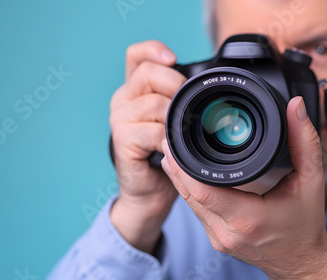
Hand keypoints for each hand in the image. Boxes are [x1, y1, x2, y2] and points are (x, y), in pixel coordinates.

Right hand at [109, 40, 186, 252]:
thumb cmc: (165, 154)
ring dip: (176, 119)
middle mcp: (123, 100)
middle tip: (189, 108)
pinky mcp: (122, 141)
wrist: (149, 191)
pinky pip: (153, 130)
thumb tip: (207, 86)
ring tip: (181, 136)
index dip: (154, 50)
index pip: (137, 55)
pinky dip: (168, 140)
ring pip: (155, 103)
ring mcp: (119, 119)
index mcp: (135, 90)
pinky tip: (171, 149)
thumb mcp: (173, 121)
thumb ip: (180, 100)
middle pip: (148, 73)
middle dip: (176, 85)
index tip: (173, 58)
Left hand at [161, 97, 326, 278]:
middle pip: (188, 193)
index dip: (182, 166)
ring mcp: (217, 237)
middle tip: (168, 140)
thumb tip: (295, 106)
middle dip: (175, 166)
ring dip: (179, 178)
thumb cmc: (305, 225)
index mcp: (246, 217)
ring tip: (173, 152)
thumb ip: (304, 141)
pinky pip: (196, 210)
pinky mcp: (215, 239)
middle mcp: (225, 231)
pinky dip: (190, 190)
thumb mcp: (310, 181)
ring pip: (189, 202)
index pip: (201, 189)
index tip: (174, 142)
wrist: (301, 262)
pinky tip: (186, 174)